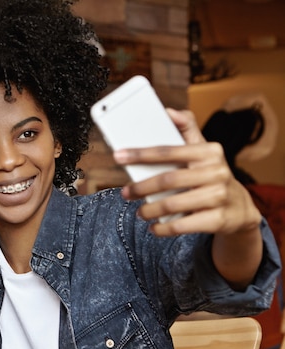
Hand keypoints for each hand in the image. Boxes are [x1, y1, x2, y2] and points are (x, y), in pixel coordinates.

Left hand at [113, 108, 260, 236]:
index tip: (118, 156)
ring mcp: (219, 197)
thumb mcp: (204, 151)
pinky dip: (163, 228)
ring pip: (172, 204)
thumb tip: (168, 111)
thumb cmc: (211, 175)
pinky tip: (153, 227)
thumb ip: (187, 130)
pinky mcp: (218, 220)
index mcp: (210, 152)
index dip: (141, 153)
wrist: (239, 210)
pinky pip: (182, 225)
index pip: (168, 151)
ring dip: (149, 210)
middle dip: (141, 187)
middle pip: (167, 180)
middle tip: (125, 193)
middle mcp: (217, 172)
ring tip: (139, 212)